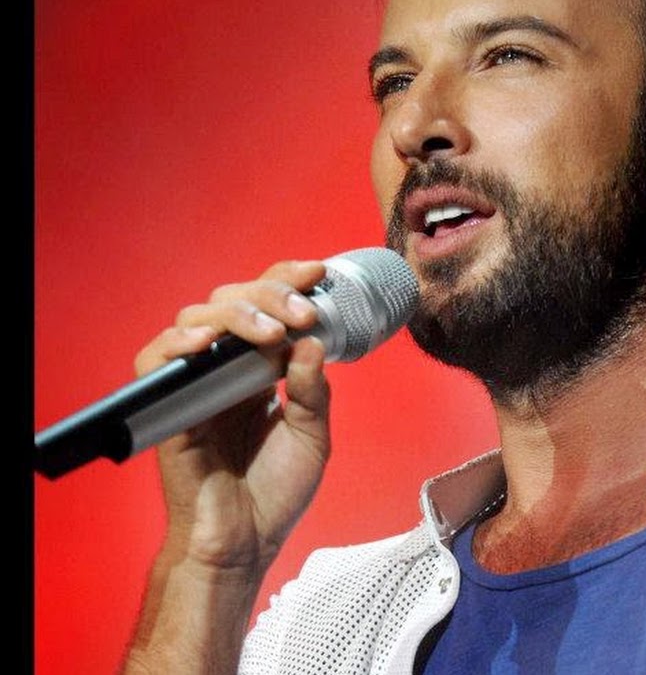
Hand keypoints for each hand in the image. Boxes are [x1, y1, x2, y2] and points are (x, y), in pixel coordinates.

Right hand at [133, 259, 331, 575]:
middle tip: (301, 314)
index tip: (317, 274)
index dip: (287, 282)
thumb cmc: (275, 492)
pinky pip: (155, 358)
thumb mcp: (312, 435)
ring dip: (237, 314)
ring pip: (198, 318)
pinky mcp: (168, 404)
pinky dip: (178, 343)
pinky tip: (208, 343)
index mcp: (260, 368)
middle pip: (234, 300)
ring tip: (270, 333)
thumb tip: (311, 343)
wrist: (244, 543)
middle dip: (270, 295)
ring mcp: (196, 382)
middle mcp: (227, 367)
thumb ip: (313, 390)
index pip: (267, 306)